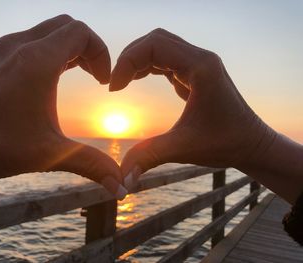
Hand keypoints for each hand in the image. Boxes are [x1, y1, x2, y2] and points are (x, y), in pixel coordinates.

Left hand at [0, 15, 126, 198]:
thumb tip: (120, 186)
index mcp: (37, 61)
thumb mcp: (51, 154)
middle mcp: (20, 46)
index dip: (101, 54)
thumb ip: (91, 165)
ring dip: (71, 49)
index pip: (81, 33)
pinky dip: (53, 52)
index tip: (103, 84)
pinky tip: (55, 78)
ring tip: (81, 75)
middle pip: (67, 26)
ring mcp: (6, 49)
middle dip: (89, 48)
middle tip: (95, 77)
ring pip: (50, 31)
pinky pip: (34, 40)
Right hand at [110, 28, 275, 189]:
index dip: (127, 62)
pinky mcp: (197, 72)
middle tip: (116, 83)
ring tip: (123, 82)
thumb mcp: (183, 149)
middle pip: (155, 40)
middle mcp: (201, 58)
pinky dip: (148, 65)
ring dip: (138, 60)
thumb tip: (121, 178)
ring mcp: (200, 63)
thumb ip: (149, 157)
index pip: (154, 45)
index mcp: (201, 67)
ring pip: (160, 46)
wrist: (252, 144)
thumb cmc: (226, 144)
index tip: (114, 89)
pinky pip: (167, 58)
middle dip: (130, 57)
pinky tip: (138, 79)